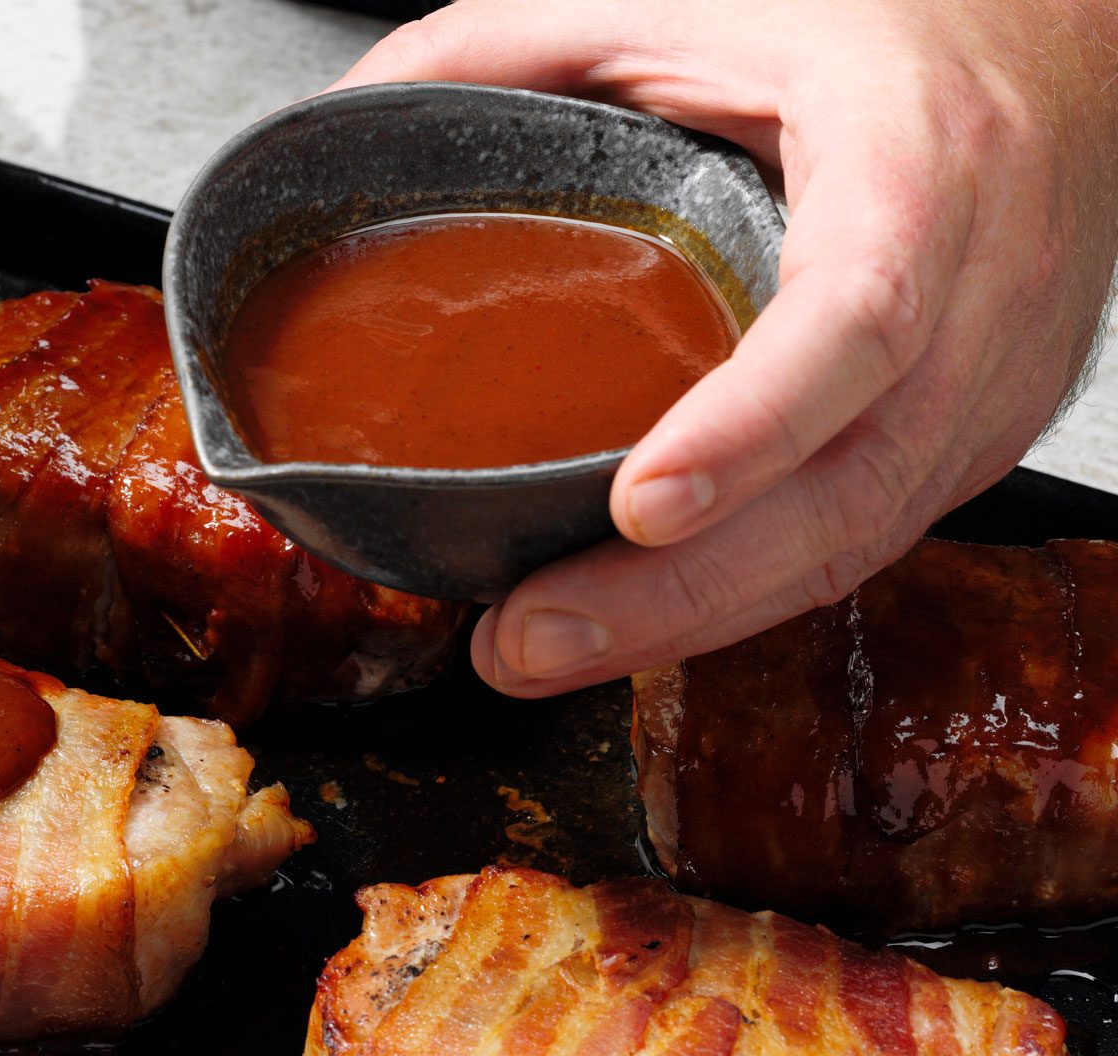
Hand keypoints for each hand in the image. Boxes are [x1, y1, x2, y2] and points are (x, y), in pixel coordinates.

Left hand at [335, 0, 1117, 695]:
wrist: (1054, 39)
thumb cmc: (879, 18)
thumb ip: (514, 46)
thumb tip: (351, 113)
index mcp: (917, 156)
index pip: (862, 312)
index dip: (755, 424)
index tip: (638, 506)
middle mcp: (985, 285)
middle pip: (851, 484)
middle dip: (682, 593)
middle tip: (527, 638)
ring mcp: (996, 377)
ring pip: (860, 540)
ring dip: (699, 621)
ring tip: (545, 649)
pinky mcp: (978, 433)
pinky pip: (869, 538)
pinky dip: (750, 592)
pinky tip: (643, 620)